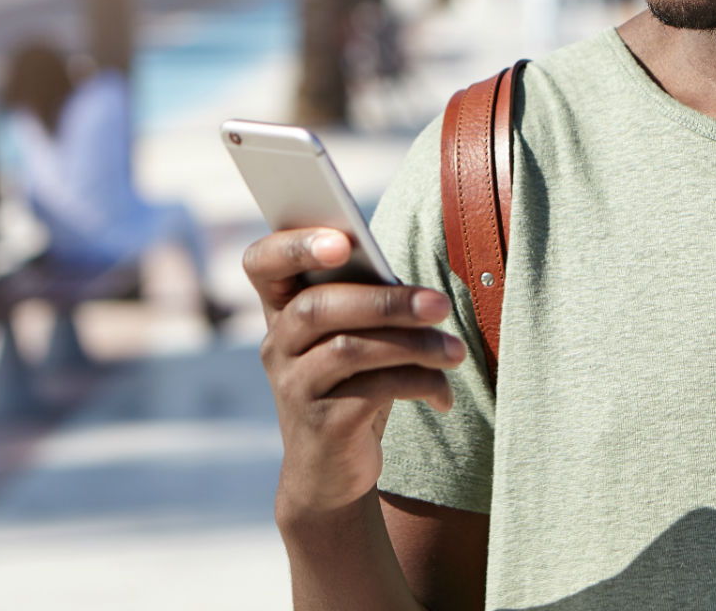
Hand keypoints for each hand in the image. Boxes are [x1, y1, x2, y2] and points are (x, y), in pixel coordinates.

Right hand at [243, 228, 465, 522]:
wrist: (331, 474)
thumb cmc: (352, 387)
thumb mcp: (351, 341)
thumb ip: (366, 306)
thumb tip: (418, 296)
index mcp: (281, 311)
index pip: (261, 263)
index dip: (293, 246)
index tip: (342, 240)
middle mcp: (277, 346)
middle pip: (318, 307)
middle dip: (386, 302)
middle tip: (439, 305)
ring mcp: (293, 387)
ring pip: (350, 349)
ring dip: (414, 345)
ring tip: (455, 352)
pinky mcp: (321, 426)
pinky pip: (373, 390)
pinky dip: (418, 384)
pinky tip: (443, 394)